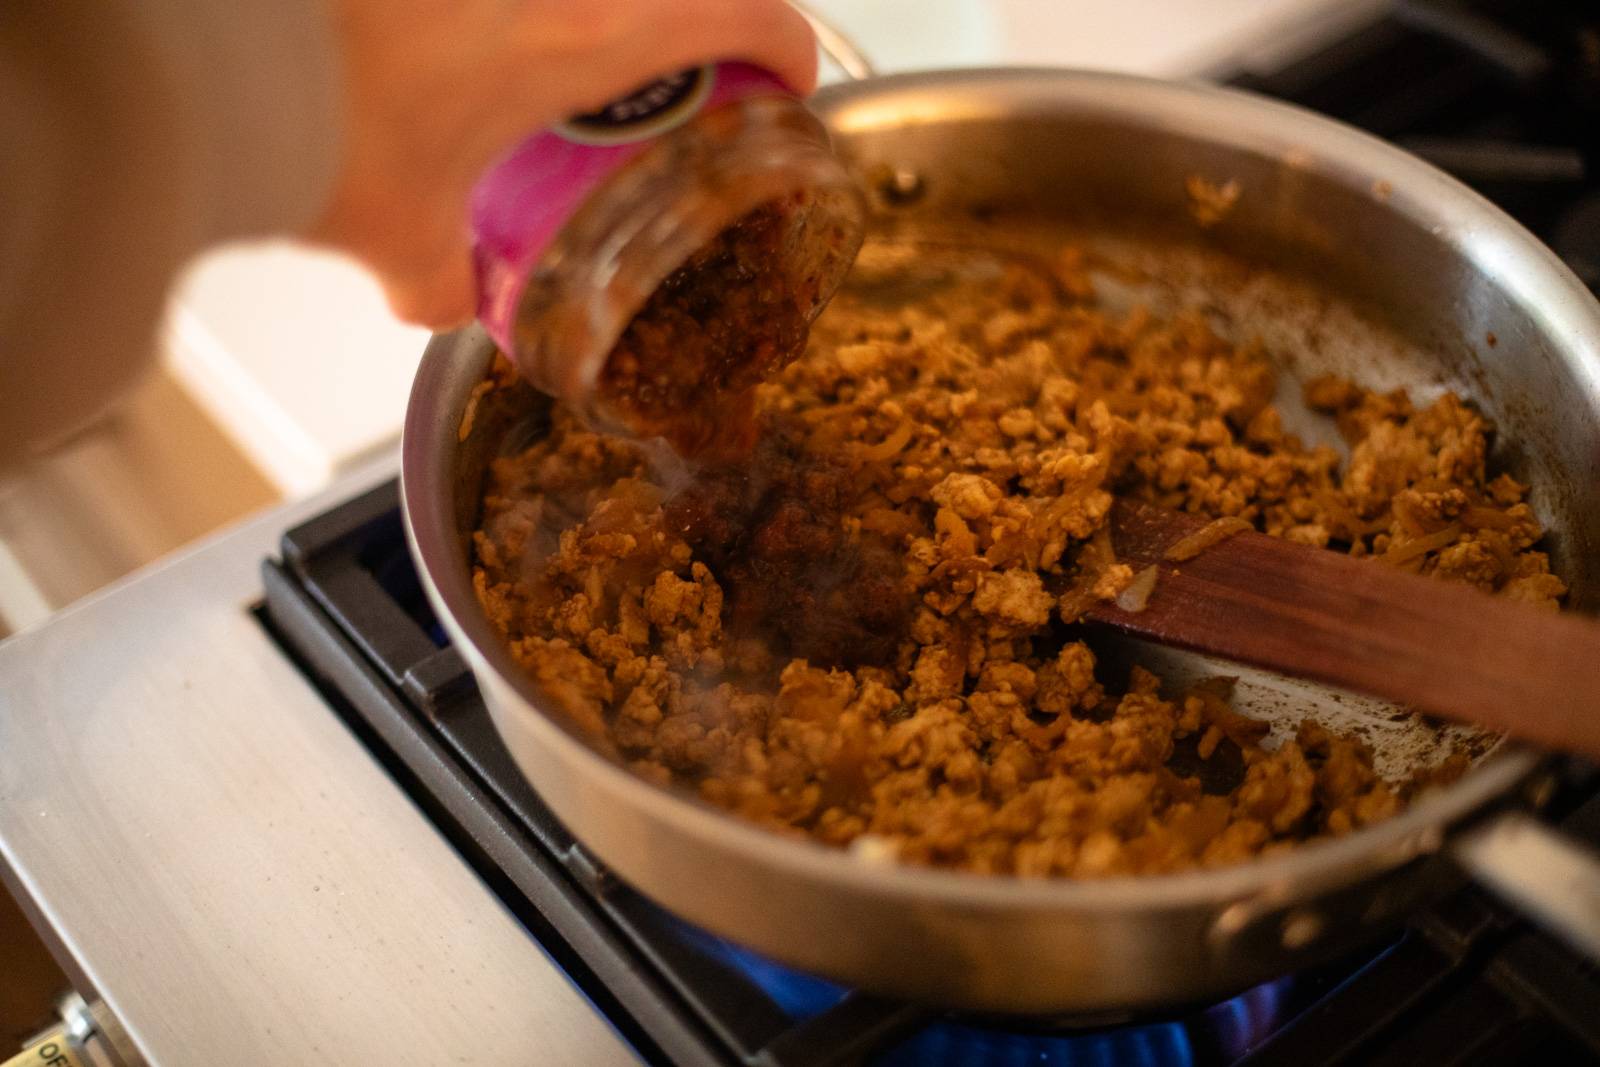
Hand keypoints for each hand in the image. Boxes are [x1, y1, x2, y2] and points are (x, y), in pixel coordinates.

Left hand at [306, 0, 817, 328]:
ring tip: (581, 68)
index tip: (791, 79)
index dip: (789, 43)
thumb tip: (448, 293)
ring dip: (608, 18)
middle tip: (687, 80)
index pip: (743, 9)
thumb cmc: (314, 120)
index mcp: (586, 35)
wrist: (209, 48)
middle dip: (699, 26)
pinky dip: (519, 18)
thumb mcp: (397, 232)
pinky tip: (477, 40)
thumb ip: (438, 273)